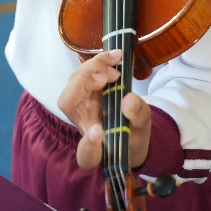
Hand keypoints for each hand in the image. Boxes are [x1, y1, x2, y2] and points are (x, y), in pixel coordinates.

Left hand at [57, 49, 151, 169]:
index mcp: (97, 147)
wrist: (130, 129)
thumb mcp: (142, 130)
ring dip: (92, 67)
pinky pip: (86, 72)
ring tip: (116, 62)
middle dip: (85, 83)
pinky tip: (115, 56)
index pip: (86, 154)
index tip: (99, 132)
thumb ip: (137, 117)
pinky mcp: (88, 90)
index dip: (89, 145)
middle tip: (112, 76)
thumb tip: (129, 100)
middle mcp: (83, 124)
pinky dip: (99, 62)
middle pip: (68, 102)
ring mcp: (82, 104)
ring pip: (74, 82)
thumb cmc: (133, 135)